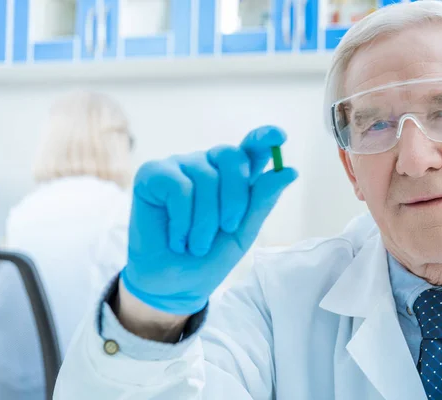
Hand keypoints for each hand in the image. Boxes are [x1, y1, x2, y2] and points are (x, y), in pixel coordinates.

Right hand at [120, 126, 297, 314]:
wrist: (173, 285)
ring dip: (204, 222)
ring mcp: (180, 166)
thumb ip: (262, 200)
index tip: (279, 136)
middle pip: (232, 157)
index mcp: (233, 177)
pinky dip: (181, 220)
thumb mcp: (242, 232)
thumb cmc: (208, 257)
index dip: (264, 137)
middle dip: (235, 198)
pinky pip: (178, 187)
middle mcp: (207, 165)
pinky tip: (176, 237)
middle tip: (227, 228)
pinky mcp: (153, 174)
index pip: (251, 147)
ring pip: (206, 178)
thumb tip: (289, 170)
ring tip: (195, 244)